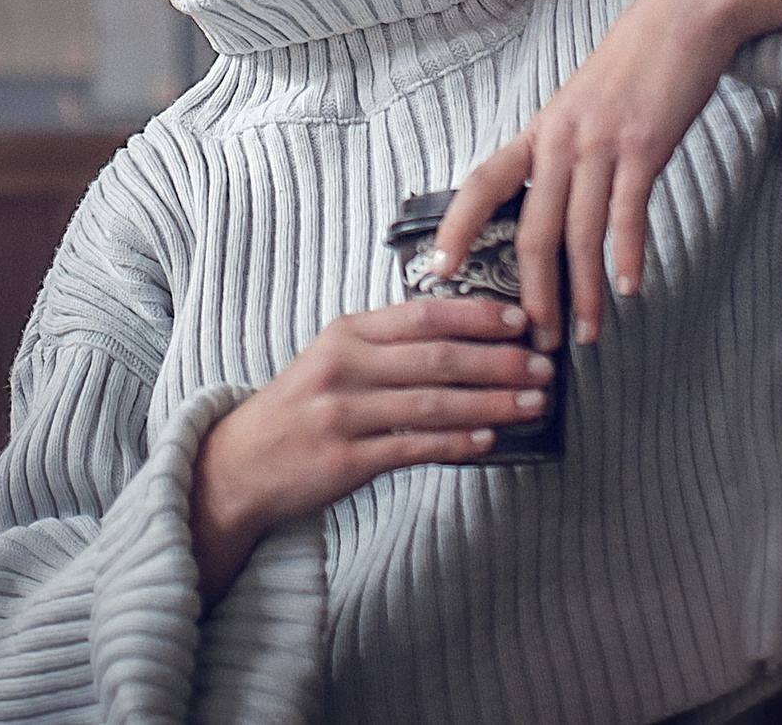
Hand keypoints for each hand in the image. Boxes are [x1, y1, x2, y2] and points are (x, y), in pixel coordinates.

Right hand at [190, 297, 551, 602]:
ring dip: (491, 403)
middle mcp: (343, 367)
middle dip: (499, 361)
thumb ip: (389, 347)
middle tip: (543, 365)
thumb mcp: (334, 360)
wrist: (238, 465)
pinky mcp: (343, 459)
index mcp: (347, 334)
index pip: (424, 315)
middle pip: (437, 358)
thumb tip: (467, 340)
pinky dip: (456, 442)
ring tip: (532, 404)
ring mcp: (342, 414)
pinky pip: (413, 448)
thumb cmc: (299, 409)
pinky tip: (489, 439)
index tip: (522, 319)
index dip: (479, 316)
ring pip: (433, 404)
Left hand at [432, 0, 781, 351]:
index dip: (455, 227)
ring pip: (579, 234)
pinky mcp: (645, 144)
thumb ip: (567, 149)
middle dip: (533, 293)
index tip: (436, 272)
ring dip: (581, 293)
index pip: (484, 183)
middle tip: (534, 341)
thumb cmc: (639, 63)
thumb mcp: (587, 104)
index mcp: (542, 130)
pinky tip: (629, 289)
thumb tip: (556, 200)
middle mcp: (561, 138)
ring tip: (587, 333)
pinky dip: (628, 256)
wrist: (685, 14)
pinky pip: (628, 212)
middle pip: (533, 230)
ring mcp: (602, 141)